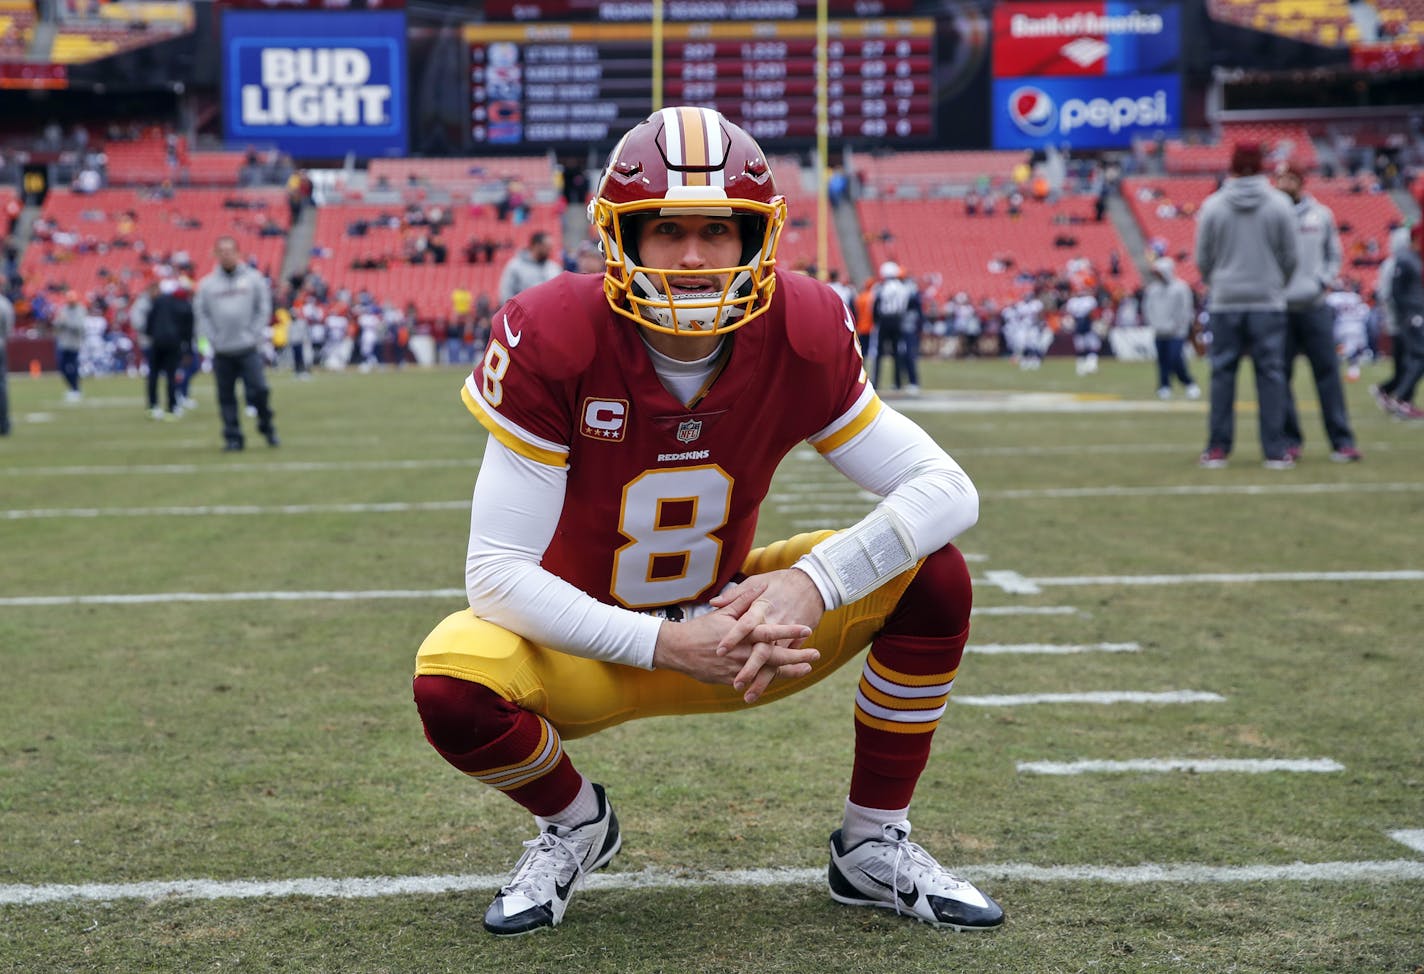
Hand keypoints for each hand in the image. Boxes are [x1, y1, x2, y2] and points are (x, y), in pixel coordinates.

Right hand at [651, 579, 818, 700]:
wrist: (678, 651)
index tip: (807, 629)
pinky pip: (754, 681)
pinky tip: (782, 677)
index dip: (790, 631)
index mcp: (742, 633)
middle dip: (797, 656)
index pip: (770, 631)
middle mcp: (742, 652)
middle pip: (775, 656)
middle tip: (816, 654)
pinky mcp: (731, 679)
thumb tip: (760, 587)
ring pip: (768, 672)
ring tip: (805, 669)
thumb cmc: (701, 628)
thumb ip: (743, 600)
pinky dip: (769, 680)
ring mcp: (737, 668)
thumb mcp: (722, 612)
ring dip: (788, 671)